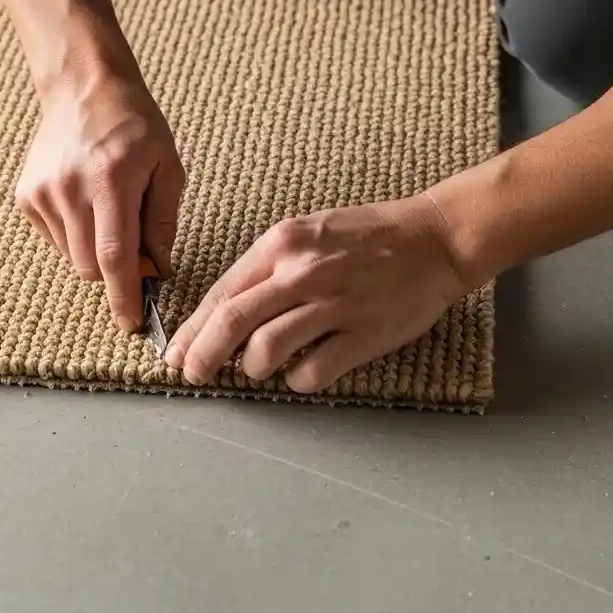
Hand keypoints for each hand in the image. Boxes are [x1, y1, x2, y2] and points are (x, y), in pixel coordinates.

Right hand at [15, 69, 184, 332]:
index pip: (115, 257)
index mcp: (112, 181)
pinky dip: (74, 235)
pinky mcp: (26, 195)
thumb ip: (163, 221)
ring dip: (94, 252)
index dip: (124, 296)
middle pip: (90, 266)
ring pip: (72, 257)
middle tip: (136, 249)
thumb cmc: (135, 126)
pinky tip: (85, 203)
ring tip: (108, 212)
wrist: (84, 88)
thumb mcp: (167, 167)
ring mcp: (43, 193)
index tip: (132, 324)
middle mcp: (71, 189)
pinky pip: (54, 239)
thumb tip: (158, 267)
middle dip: (115, 273)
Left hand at [165, 196, 467, 392]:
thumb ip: (268, 269)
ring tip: (259, 368)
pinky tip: (301, 372)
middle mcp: (302, 272)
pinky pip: (311, 373)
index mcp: (282, 244)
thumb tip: (228, 313)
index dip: (192, 329)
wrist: (435, 238)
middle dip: (202, 356)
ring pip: (265, 351)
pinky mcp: (363, 334)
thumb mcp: (308, 233)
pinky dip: (297, 380)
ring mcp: (334, 303)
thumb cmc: (369, 235)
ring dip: (253, 368)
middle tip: (193, 374)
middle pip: (232, 323)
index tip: (177, 352)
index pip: (222, 293)